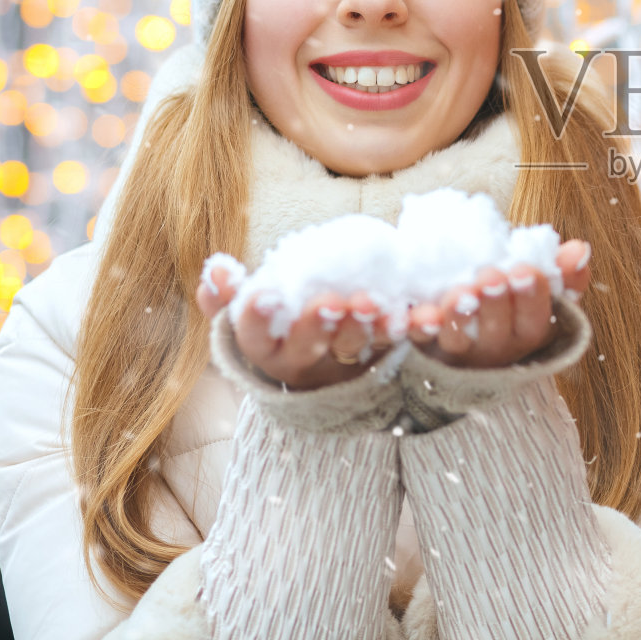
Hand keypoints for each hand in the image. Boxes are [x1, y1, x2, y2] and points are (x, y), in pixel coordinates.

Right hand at [196, 263, 407, 390]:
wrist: (323, 369)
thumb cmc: (280, 329)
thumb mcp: (252, 317)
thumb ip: (231, 297)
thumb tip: (215, 270)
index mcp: (265, 349)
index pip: (252, 337)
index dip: (256, 318)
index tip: (267, 295)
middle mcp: (302, 363)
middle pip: (306, 348)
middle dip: (316, 326)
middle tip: (330, 302)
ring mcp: (341, 363)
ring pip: (354, 348)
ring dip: (366, 326)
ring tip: (375, 303)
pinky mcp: (381, 357)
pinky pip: (397, 343)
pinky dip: (411, 328)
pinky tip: (425, 314)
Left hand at [406, 239, 591, 369]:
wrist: (464, 337)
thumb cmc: (510, 308)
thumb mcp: (539, 292)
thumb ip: (560, 274)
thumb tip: (579, 248)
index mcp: (528, 332)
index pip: (537, 321)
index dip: (533, 298)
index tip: (526, 270)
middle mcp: (497, 348)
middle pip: (499, 333)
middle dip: (496, 305)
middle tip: (491, 277)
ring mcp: (461, 350)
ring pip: (460, 340)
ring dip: (460, 317)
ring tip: (460, 292)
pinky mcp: (425, 345)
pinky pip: (421, 341)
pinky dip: (421, 327)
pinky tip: (421, 314)